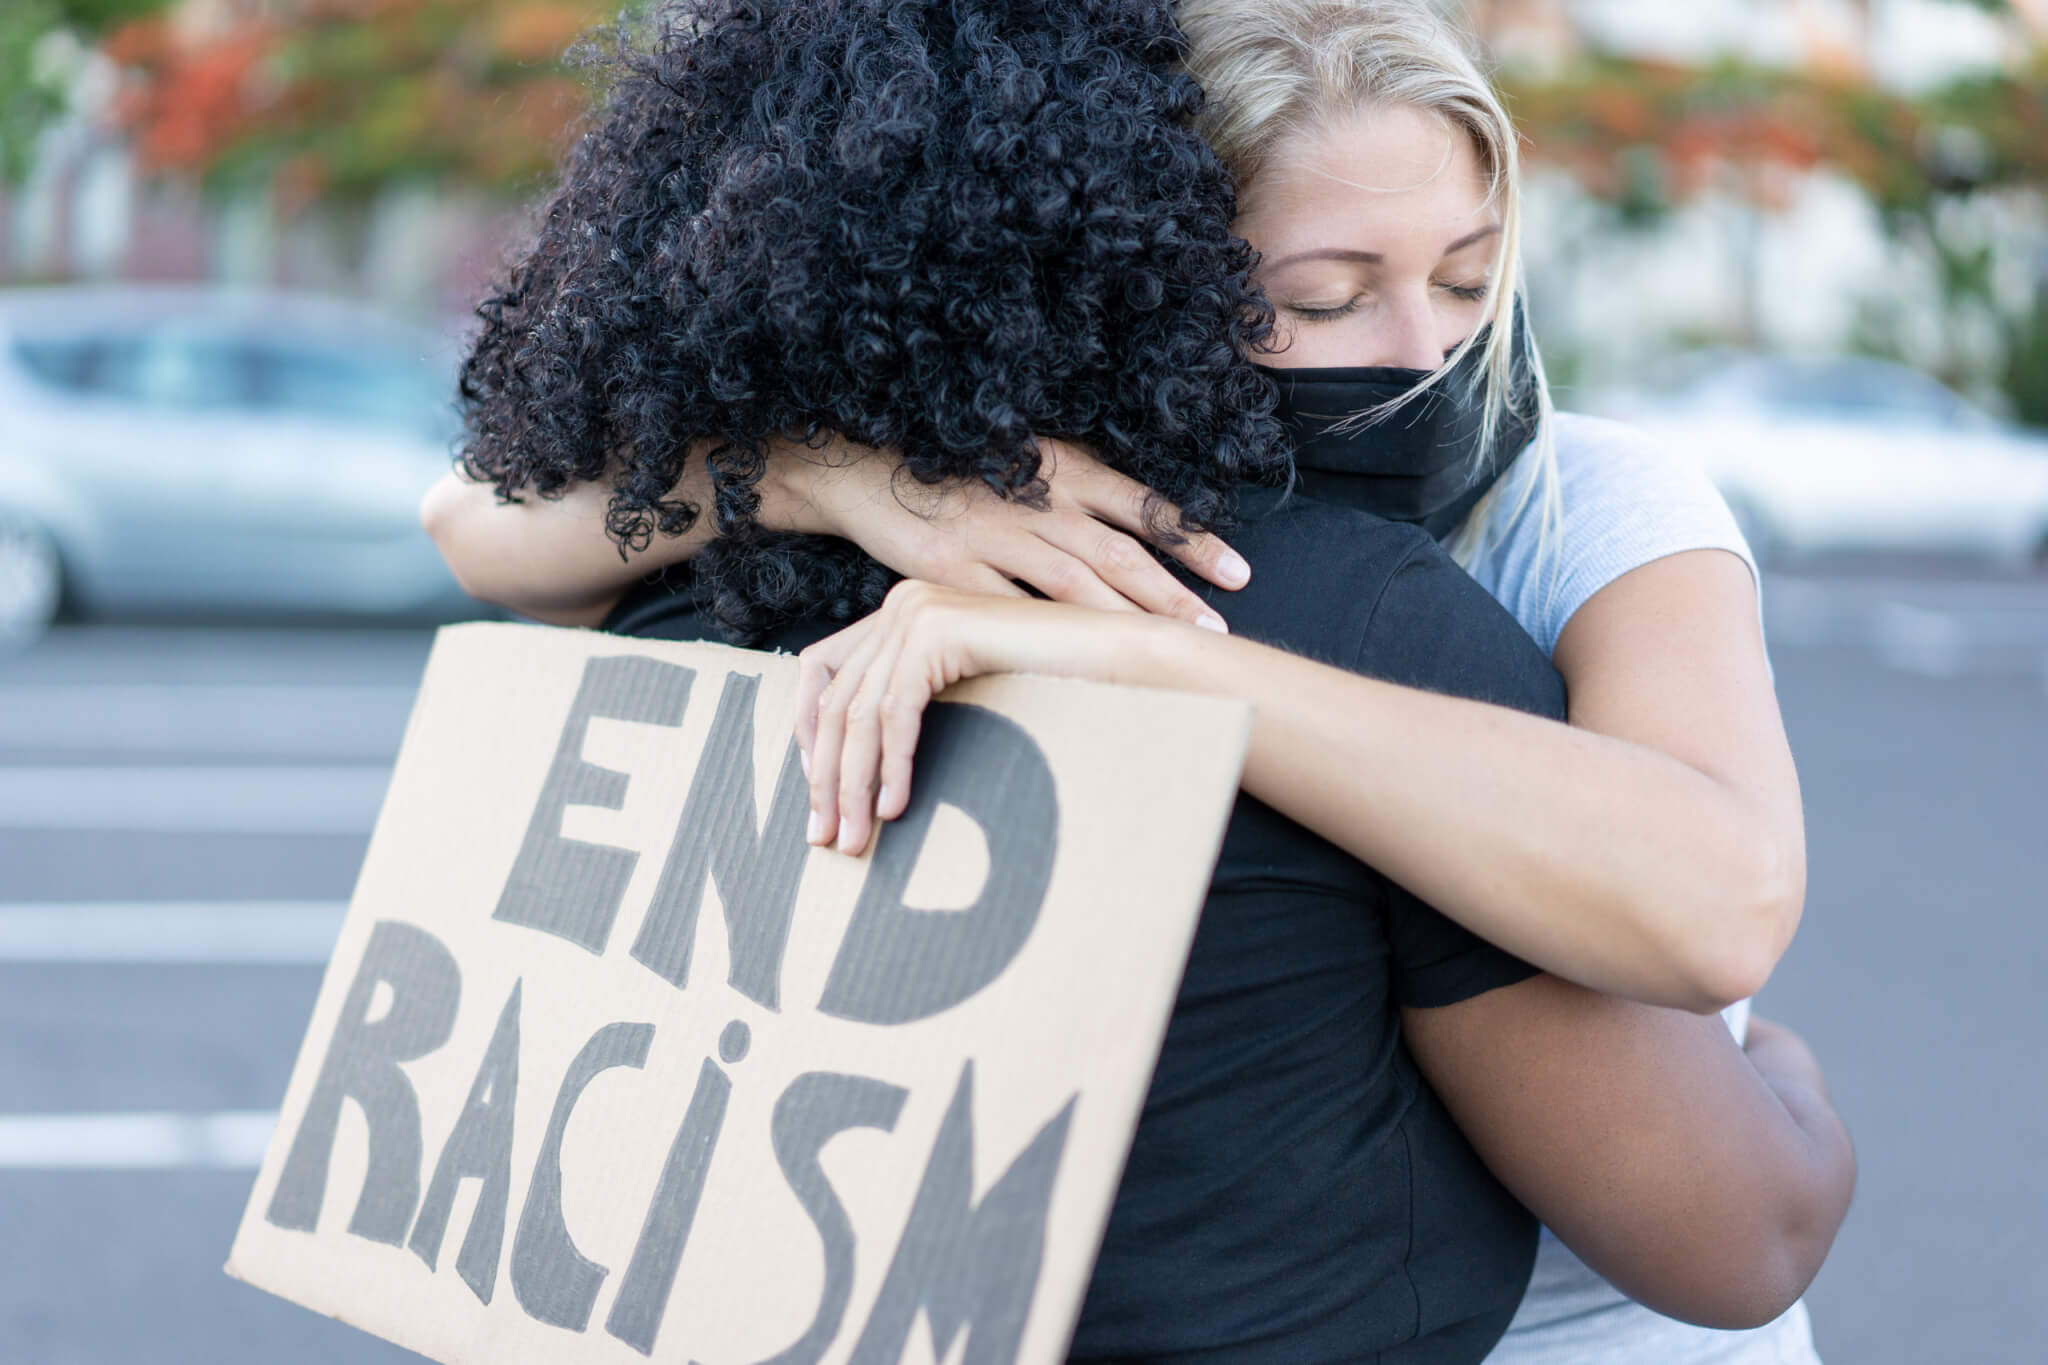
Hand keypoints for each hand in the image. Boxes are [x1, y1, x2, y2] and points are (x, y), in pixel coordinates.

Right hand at [773, 435, 1248, 629]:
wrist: (862, 467)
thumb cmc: (954, 475)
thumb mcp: (1022, 470)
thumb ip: (1073, 505)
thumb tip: (1132, 552)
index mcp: (1060, 468)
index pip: (1141, 506)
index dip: (1193, 540)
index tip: (1241, 576)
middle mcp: (1033, 496)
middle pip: (1116, 551)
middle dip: (1171, 595)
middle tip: (1217, 633)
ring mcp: (990, 531)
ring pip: (1071, 582)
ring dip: (1122, 621)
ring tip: (1165, 656)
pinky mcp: (947, 566)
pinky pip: (1004, 611)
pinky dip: (1043, 640)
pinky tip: (1075, 668)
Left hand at [793, 580, 1162, 854]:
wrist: (1115, 657)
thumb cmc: (1051, 685)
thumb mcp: (964, 692)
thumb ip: (915, 704)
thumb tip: (859, 771)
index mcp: (900, 613)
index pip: (820, 669)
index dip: (805, 730)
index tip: (814, 789)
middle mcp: (900, 604)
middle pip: (835, 701)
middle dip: (825, 777)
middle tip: (826, 836)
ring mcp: (916, 613)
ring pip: (860, 714)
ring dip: (852, 785)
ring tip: (856, 839)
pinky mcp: (937, 633)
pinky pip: (896, 714)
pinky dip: (891, 767)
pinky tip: (894, 808)